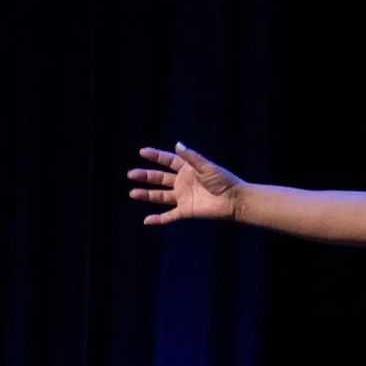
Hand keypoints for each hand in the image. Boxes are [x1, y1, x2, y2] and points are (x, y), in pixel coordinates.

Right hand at [126, 141, 244, 224]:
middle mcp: (182, 182)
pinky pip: (170, 216)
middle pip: (159, 178)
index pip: (168, 161)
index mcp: (187, 169)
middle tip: (131, 174)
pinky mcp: (186, 210)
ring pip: (160, 196)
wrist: (235, 200)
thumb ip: (191, 157)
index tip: (142, 152)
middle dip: (145, 176)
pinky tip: (147, 220)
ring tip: (132, 193)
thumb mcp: (207, 167)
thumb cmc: (224, 181)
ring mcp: (183, 197)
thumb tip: (177, 144)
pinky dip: (159, 219)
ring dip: (146, 195)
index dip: (155, 156)